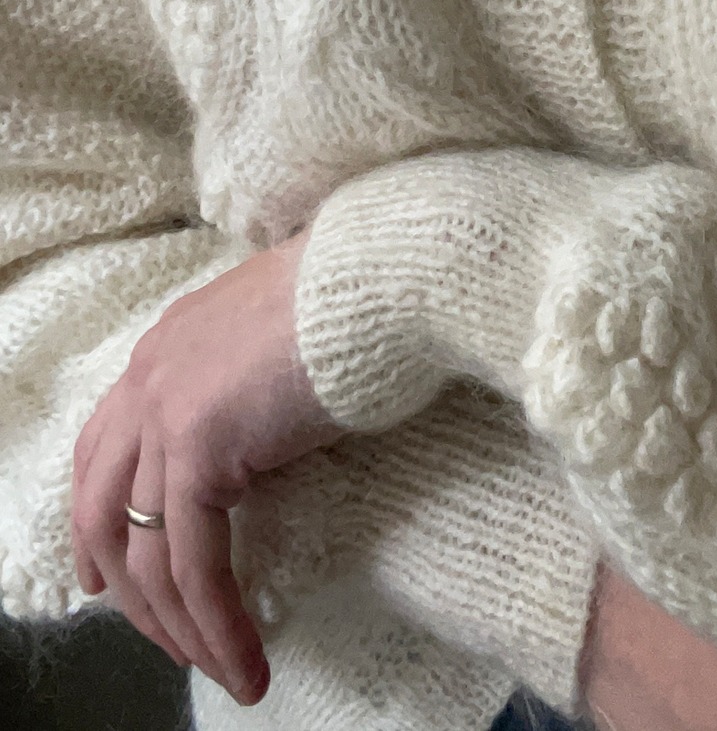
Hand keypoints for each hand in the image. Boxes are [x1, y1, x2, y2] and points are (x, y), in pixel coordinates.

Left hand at [70, 228, 342, 706]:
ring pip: (146, 552)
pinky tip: (244, 661)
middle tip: (164, 638)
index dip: (102, 518)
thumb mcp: (284, 334)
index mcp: (169, 344)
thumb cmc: (362, 297)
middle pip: (102, 507)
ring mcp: (166, 412)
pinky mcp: (201, 450)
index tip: (109, 575)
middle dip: (128, 588)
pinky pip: (196, 564)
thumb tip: (268, 423)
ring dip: (177, 625)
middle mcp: (150, 375)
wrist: (384, 277)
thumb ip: (253, 377)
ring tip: (219, 669)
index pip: (105, 447)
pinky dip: (216, 623)